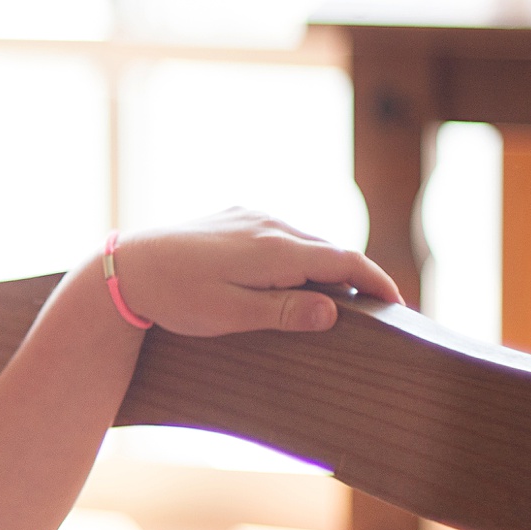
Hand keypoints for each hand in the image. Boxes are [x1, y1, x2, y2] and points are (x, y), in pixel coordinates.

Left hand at [111, 210, 401, 337]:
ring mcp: (250, 215)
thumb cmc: (179, 296)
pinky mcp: (235, 215)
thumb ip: (286, 311)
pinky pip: (282, 233)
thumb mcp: (233, 314)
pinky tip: (298, 276)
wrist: (130, 266)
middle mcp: (268, 223)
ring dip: (327, 265)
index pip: (344, 261)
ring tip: (344, 298)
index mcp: (274, 248)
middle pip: (330, 249)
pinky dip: (301, 254)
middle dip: (357, 276)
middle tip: (380, 310)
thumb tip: (336, 310)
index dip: (377, 282)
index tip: (400, 305)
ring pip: (305, 240)